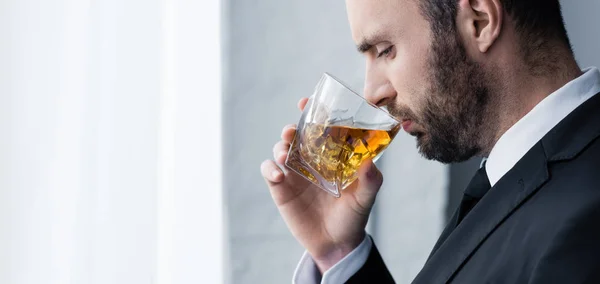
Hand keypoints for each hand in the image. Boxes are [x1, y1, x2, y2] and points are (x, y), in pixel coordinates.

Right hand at [260, 97, 383, 272]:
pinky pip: (269, 172)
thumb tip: (371, 162)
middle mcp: (310, 159)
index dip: (312, 112)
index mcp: (330, 155)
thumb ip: (370, 181)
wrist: (336, 244)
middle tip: (293, 130)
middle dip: (292, 128)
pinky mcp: (281, 188)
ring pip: (280, 149)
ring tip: (285, 153)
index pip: (319, 128)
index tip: (307, 101)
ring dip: (280, 146)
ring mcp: (294, 173)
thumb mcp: (365, 198)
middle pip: (296, 135)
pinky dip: (270, 169)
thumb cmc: (353, 216)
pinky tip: (279, 175)